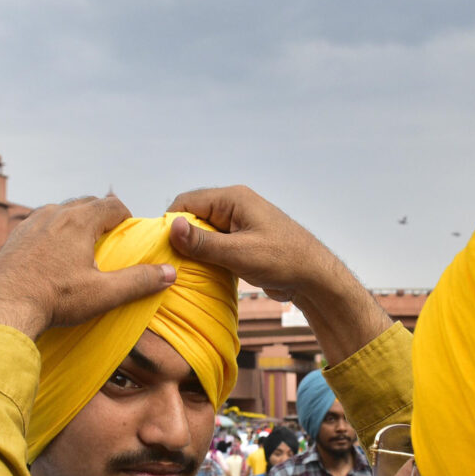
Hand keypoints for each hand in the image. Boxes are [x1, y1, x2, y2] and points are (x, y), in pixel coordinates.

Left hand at [0, 196, 175, 338]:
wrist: (2, 308)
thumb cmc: (54, 299)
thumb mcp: (103, 294)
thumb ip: (138, 282)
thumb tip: (170, 274)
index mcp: (78, 221)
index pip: (111, 204)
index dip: (125, 216)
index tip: (130, 231)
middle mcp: (53, 214)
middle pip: (85, 203)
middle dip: (101, 215)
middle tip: (109, 236)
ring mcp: (30, 223)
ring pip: (60, 211)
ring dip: (74, 221)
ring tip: (81, 243)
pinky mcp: (14, 237)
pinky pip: (39, 224)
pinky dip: (52, 231)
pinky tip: (51, 253)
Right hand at [168, 186, 391, 364]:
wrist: (314, 277)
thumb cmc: (283, 260)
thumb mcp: (239, 253)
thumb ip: (204, 242)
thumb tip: (171, 226)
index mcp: (233, 199)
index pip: (187, 201)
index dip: (170, 222)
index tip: (160, 246)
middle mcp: (234, 206)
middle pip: (193, 216)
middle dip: (181, 237)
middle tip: (170, 261)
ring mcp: (238, 224)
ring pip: (203, 233)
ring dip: (194, 250)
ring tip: (182, 270)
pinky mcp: (241, 241)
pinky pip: (215, 245)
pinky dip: (206, 257)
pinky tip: (199, 274)